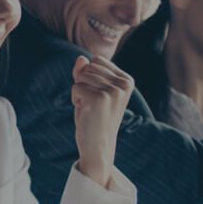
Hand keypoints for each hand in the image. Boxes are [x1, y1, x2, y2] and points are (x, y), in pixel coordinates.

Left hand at [71, 55, 132, 186]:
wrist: (98, 145)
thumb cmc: (94, 116)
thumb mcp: (91, 90)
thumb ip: (85, 72)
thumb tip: (81, 58)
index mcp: (127, 80)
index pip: (97, 60)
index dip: (90, 76)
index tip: (98, 95)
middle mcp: (123, 84)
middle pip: (88, 67)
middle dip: (83, 84)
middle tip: (93, 105)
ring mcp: (113, 91)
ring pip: (81, 76)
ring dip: (79, 92)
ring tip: (90, 108)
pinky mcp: (99, 99)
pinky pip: (75, 87)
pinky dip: (75, 99)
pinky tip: (86, 112)